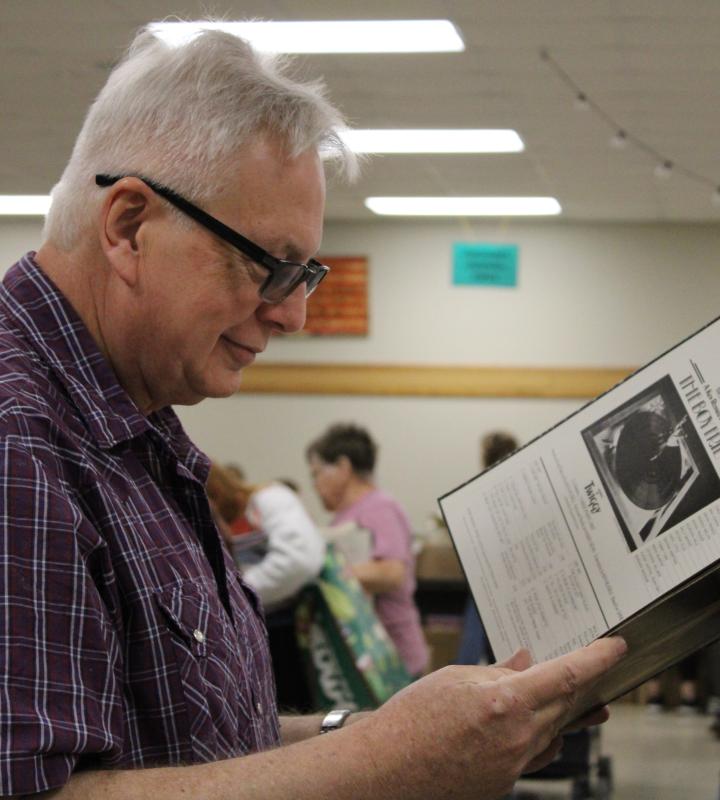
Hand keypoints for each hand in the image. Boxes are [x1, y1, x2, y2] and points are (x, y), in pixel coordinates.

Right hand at [356, 637, 625, 799]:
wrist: (387, 770)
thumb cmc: (413, 718)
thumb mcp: (456, 678)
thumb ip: (498, 672)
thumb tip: (526, 662)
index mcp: (505, 702)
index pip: (567, 675)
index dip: (597, 658)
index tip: (617, 646)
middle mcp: (518, 737)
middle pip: (567, 704)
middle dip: (587, 684)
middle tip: (602, 667)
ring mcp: (514, 765)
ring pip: (556, 732)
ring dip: (571, 712)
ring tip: (590, 702)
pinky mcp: (505, 784)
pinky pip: (538, 754)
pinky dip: (546, 736)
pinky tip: (547, 728)